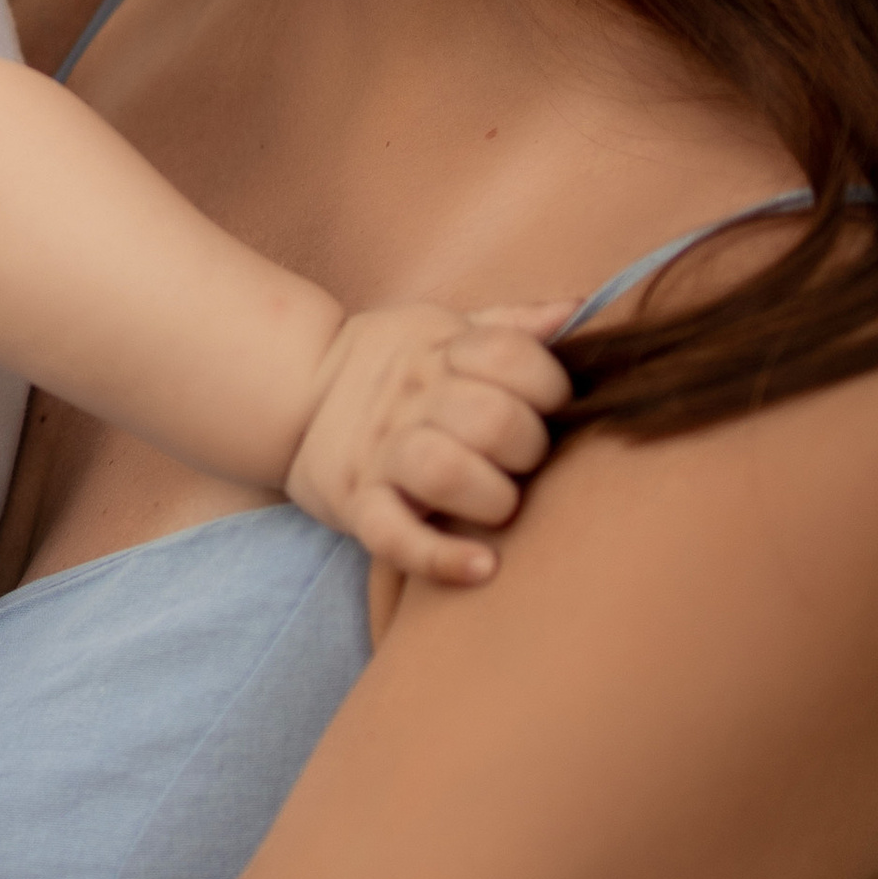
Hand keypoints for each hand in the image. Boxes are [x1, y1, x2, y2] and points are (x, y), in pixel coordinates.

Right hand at [286, 300, 576, 581]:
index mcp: (442, 353)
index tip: (550, 406)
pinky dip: (440, 558)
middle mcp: (413, 400)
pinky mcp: (357, 504)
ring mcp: (382, 453)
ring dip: (491, 496)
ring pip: (443, 471)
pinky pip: (394, 537)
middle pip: (490, 419)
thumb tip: (580, 311)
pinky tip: (483, 568)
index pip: (509, 355)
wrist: (297, 391)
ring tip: (500, 506)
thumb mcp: (444, 328)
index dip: (547, 383)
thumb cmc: (395, 366)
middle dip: (527, 447)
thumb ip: (511, 327)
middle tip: (523, 460)